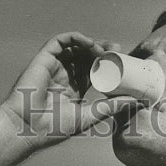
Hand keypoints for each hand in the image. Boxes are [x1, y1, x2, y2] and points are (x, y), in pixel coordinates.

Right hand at [0, 31, 139, 145]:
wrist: (28, 127)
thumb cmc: (54, 128)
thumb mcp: (90, 116)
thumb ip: (111, 107)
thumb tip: (136, 101)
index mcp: (73, 89)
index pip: (92, 70)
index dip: (107, 64)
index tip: (122, 62)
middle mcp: (63, 76)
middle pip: (85, 56)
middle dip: (103, 51)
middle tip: (118, 51)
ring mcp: (53, 66)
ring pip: (75, 47)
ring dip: (92, 44)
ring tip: (106, 49)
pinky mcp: (44, 59)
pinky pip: (60, 41)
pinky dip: (75, 38)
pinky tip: (90, 44)